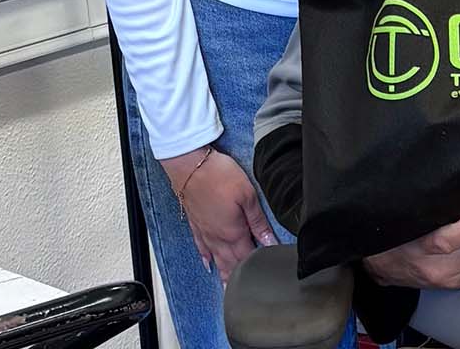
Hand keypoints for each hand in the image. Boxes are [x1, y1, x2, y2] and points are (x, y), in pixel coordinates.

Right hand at [162, 145, 274, 280]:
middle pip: (230, 262)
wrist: (189, 165)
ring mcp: (204, 231)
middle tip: (242, 293)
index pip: (247, 257)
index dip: (256, 266)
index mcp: (232, 233)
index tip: (263, 276)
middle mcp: (217, 237)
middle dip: (237, 278)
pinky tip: (208, 264)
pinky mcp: (195, 223)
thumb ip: (258, 222)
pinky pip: (201, 246)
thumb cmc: (219, 175)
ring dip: (222, 273)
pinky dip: (205, 257)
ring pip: (216, 258)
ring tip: (226, 287)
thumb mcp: (247, 195)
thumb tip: (269, 243)